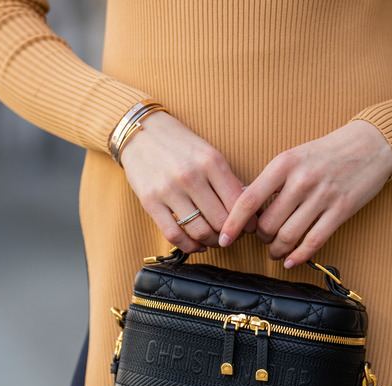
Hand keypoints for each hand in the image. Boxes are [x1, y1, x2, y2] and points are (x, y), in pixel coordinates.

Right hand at [119, 111, 252, 253]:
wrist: (141, 132)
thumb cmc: (180, 145)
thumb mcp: (208, 154)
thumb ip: (228, 180)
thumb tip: (249, 208)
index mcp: (211, 161)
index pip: (238, 203)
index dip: (247, 221)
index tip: (248, 227)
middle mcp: (190, 175)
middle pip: (220, 221)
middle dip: (230, 234)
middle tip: (231, 235)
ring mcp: (168, 189)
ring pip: (199, 231)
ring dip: (211, 242)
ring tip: (214, 240)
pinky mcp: (149, 202)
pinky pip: (174, 234)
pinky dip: (189, 246)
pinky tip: (196, 244)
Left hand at [219, 120, 391, 267]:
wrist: (369, 145)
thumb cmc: (326, 153)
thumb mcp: (293, 157)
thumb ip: (270, 180)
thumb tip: (244, 205)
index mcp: (283, 164)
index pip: (249, 200)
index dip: (233, 223)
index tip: (224, 238)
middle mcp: (301, 181)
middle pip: (268, 223)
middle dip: (260, 238)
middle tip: (261, 239)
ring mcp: (322, 196)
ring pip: (288, 236)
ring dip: (277, 250)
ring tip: (275, 251)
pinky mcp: (341, 211)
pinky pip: (314, 241)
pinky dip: (299, 256)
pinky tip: (291, 261)